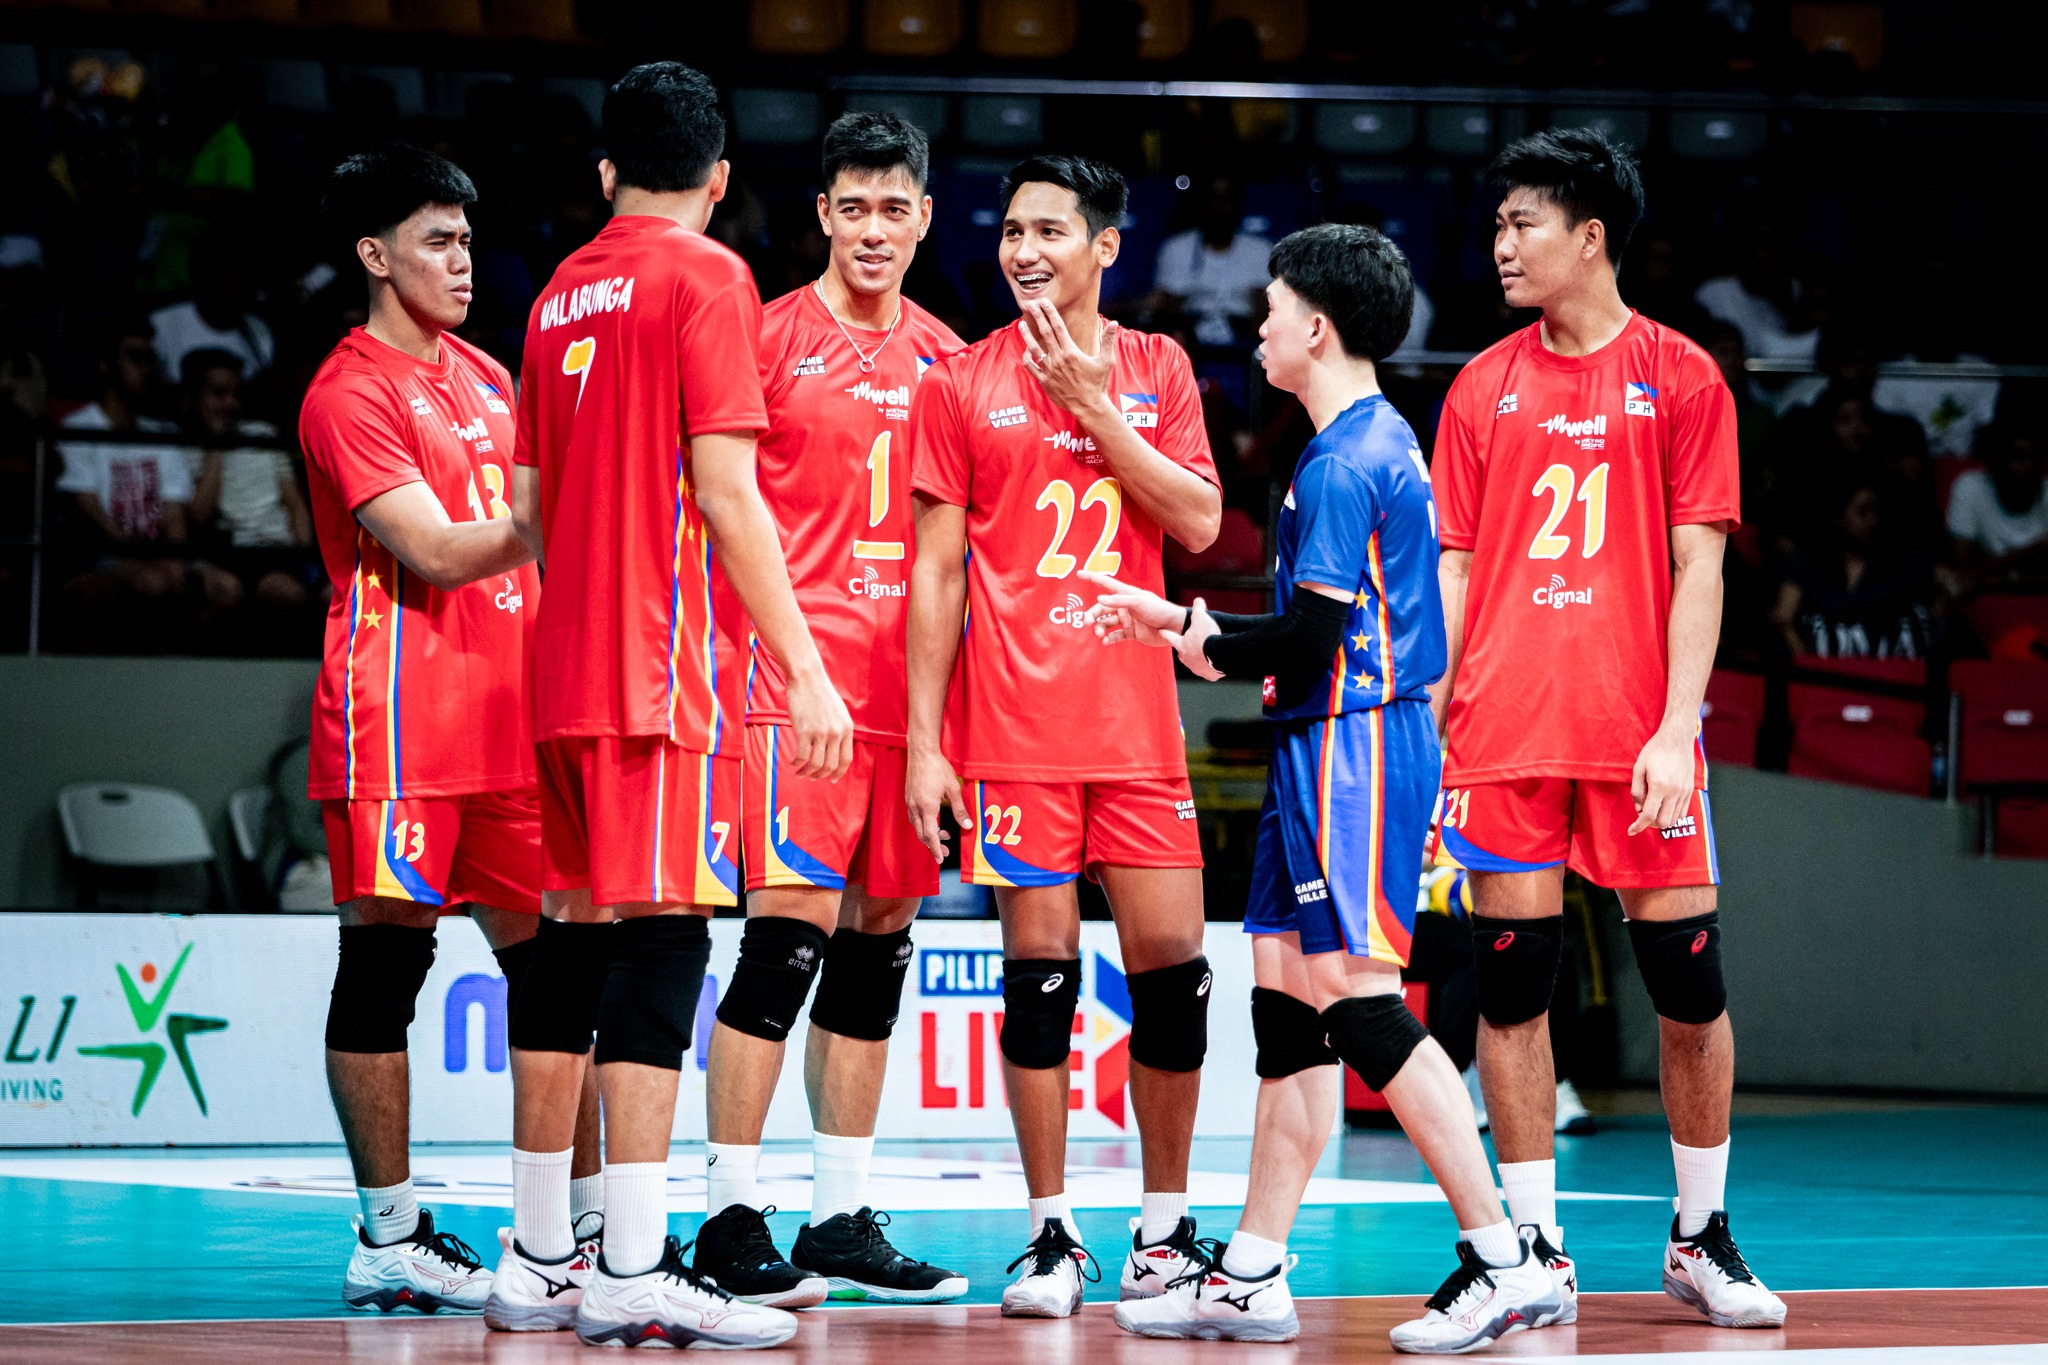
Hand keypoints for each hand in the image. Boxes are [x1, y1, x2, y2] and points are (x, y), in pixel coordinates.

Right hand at [782, 665, 854, 781]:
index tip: (831, 779)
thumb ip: (839, 729)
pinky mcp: (805, 730)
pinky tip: (792, 762)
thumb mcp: (838, 712)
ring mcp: (821, 732)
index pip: (846, 759)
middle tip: (811, 777)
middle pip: (831, 765)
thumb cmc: (819, 693)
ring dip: (807, 772)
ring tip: (800, 773)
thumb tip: (835, 747)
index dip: (839, 773)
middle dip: (820, 775)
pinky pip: (802, 756)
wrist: (807, 678)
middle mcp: (836, 732)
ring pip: (816, 764)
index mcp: (847, 728)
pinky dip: (796, 763)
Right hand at [905, 745, 971, 861]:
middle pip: (922, 834)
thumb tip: (967, 826)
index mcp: (927, 807)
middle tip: (945, 852)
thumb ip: (959, 809)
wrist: (921, 752)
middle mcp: (915, 807)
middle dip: (933, 845)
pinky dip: (923, 824)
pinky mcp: (908, 797)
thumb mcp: (953, 788)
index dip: (936, 849)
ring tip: (944, 834)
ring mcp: (910, 802)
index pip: (930, 835)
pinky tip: (932, 820)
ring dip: (929, 834)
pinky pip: (914, 817)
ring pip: (917, 826)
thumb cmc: (938, 768)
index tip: (941, 859)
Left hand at [1018, 299, 1116, 415]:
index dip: (1050, 313)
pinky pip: (1031, 367)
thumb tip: (1114, 323)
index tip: (1044, 302)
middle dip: (1037, 317)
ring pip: (1034, 348)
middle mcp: (1058, 359)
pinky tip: (1025, 350)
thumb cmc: (1098, 384)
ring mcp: (1049, 370)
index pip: (1058, 327)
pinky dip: (1026, 357)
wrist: (1089, 406)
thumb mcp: (1106, 361)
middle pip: (1045, 333)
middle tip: (1030, 304)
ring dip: (1027, 335)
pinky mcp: (1044, 381)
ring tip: (1021, 324)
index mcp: (1071, 352)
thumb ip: (1108, 341)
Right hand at [1078, 569, 1183, 645]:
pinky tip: (1105, 641)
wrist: (1172, 628)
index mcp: (1126, 594)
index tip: (1080, 573)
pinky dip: (1108, 639)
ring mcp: (1126, 620)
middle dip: (1092, 615)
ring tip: (1099, 634)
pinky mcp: (1130, 632)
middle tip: (1087, 623)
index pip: (1106, 584)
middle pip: (1102, 608)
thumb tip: (1099, 600)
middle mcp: (1124, 606)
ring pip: (1106, 623)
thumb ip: (1119, 601)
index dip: (1093, 578)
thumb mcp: (1139, 602)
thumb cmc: (1159, 610)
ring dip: (1100, 628)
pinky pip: (1115, 635)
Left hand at [1163, 597, 1223, 681]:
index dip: (1166, 633)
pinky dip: (1210, 667)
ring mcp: (1196, 668)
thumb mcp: (1201, 617)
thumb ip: (1198, 608)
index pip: (1170, 637)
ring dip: (1199, 658)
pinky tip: (1215, 662)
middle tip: (1192, 643)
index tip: (1161, 632)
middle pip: (1182, 652)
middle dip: (1185, 648)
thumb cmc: (1207, 635)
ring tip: (1206, 653)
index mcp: (1181, 644)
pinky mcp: (1208, 675)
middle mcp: (1186, 658)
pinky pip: (1208, 671)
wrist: (1220, 654)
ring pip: (1195, 662)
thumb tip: (1198, 600)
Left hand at [1629, 725, 1695, 835]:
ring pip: (1674, 819)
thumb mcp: (1638, 768)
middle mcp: (1674, 792)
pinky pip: (1682, 811)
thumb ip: (1636, 790)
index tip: (1631, 831)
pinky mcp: (1690, 790)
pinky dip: (1672, 814)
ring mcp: (1684, 792)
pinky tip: (1663, 806)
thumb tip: (1638, 809)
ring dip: (1661, 820)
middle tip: (1642, 814)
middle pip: (1663, 822)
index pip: (1649, 815)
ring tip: (1652, 809)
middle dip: (1650, 823)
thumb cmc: (1655, 751)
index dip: (1638, 826)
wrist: (1677, 739)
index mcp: (1659, 786)